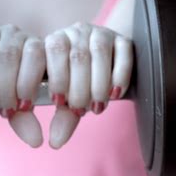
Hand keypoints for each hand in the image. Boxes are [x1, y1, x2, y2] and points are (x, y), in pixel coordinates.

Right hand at [0, 24, 45, 146]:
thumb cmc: (7, 93)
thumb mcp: (19, 106)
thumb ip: (27, 120)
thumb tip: (36, 141)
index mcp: (36, 47)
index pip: (36, 55)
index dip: (29, 81)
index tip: (24, 107)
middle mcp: (16, 35)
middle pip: (10, 56)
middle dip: (6, 88)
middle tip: (4, 112)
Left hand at [44, 22, 132, 148]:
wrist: (108, 65)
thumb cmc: (79, 83)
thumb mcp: (68, 98)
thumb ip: (62, 118)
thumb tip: (56, 143)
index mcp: (55, 42)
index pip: (52, 51)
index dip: (56, 77)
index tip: (58, 101)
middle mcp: (76, 33)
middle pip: (78, 56)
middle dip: (79, 88)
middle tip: (80, 109)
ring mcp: (100, 33)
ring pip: (100, 53)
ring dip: (99, 84)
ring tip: (97, 106)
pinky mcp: (123, 39)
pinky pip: (123, 53)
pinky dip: (119, 76)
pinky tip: (115, 93)